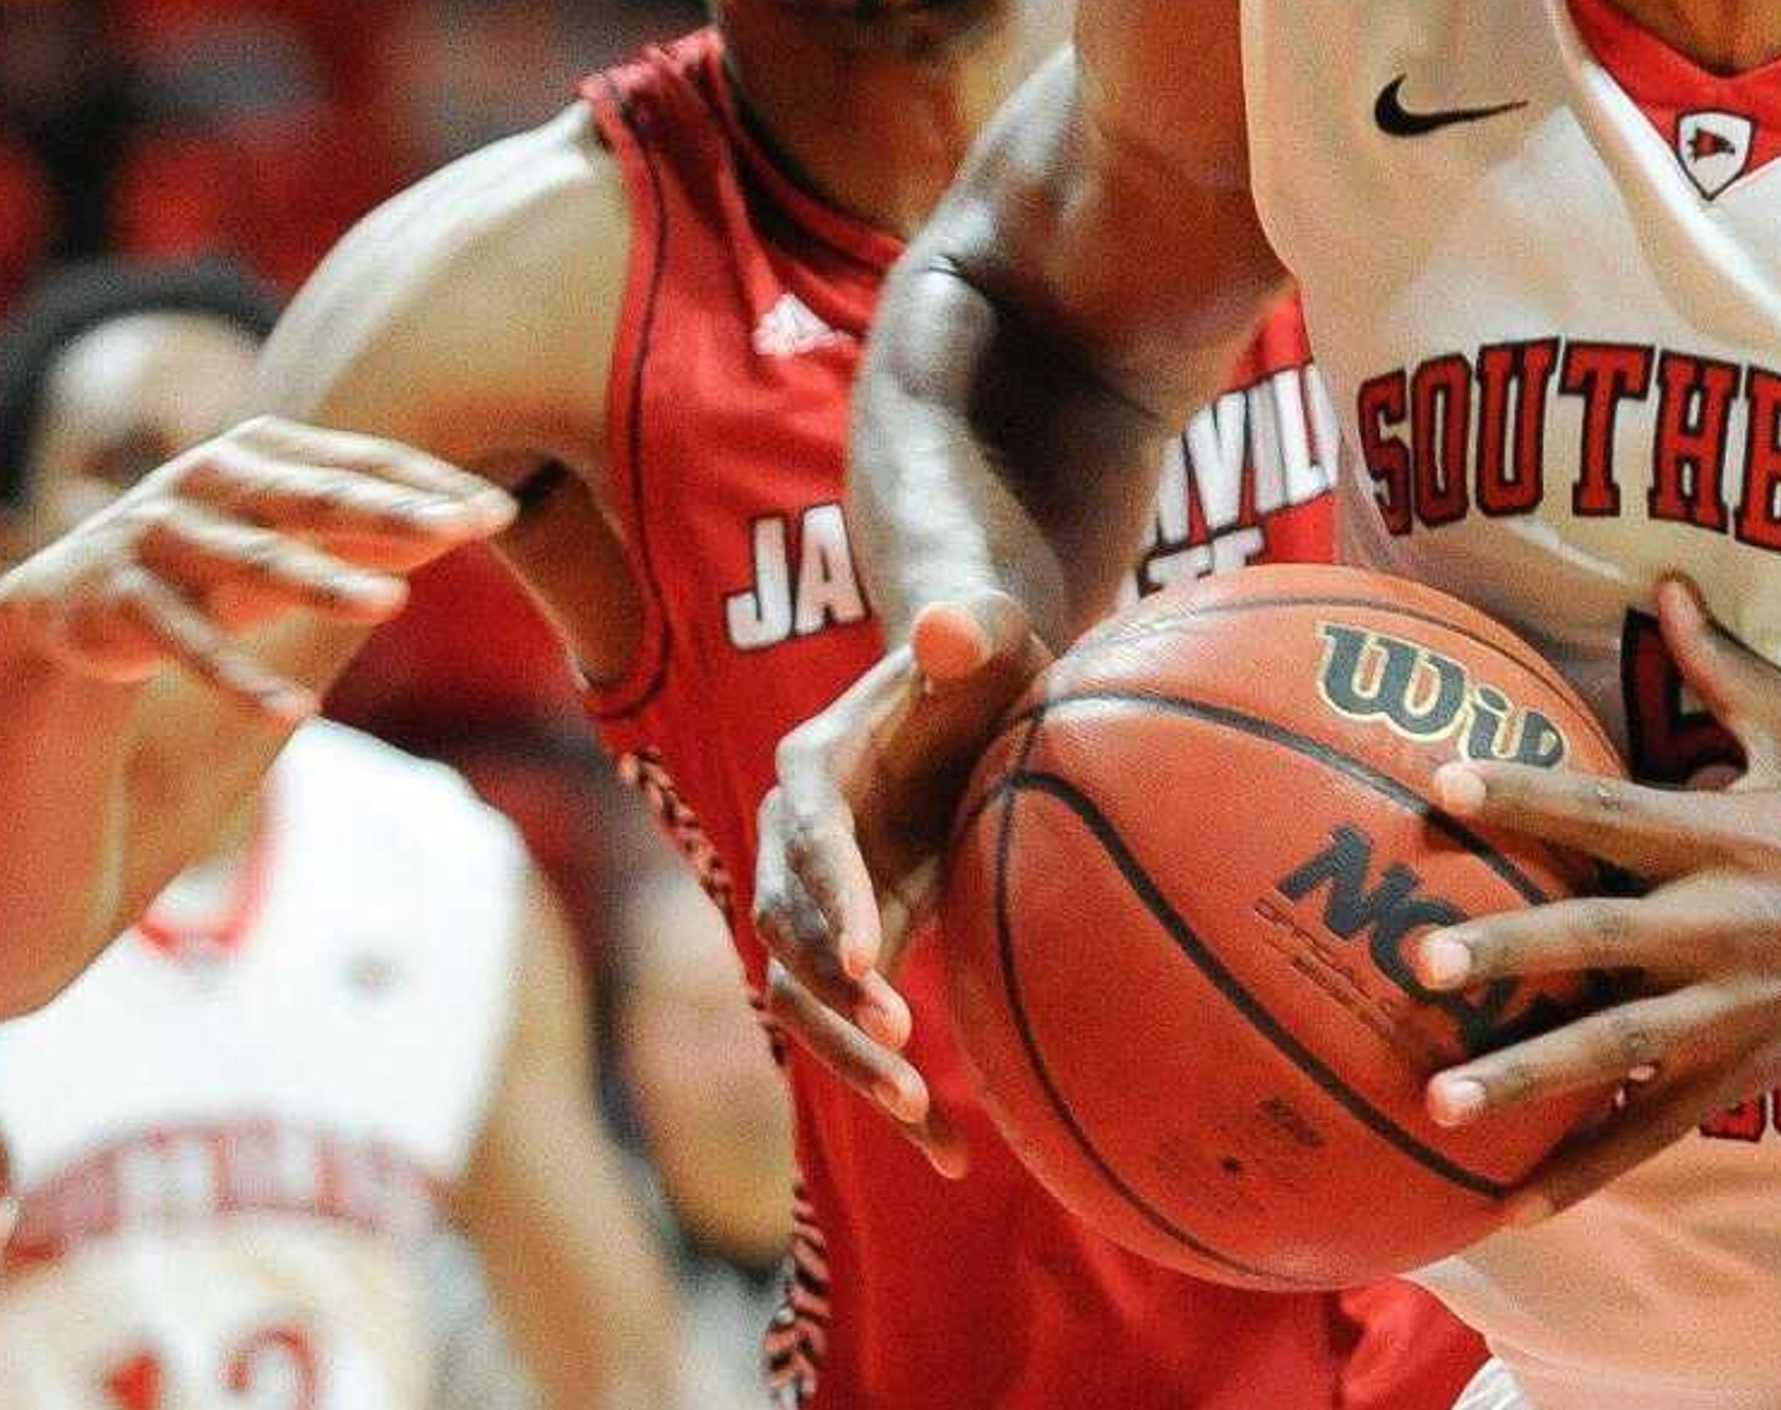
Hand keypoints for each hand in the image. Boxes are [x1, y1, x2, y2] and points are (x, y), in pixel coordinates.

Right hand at [0, 416, 515, 720]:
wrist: (70, 598)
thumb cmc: (212, 559)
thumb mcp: (289, 538)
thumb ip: (371, 531)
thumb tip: (475, 522)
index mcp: (257, 452)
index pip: (358, 463)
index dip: (428, 486)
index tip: (500, 513)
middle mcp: (207, 479)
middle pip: (311, 498)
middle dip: (390, 513)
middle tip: (463, 530)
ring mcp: (159, 535)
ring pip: (250, 560)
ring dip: (321, 582)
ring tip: (392, 605)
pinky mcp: (120, 599)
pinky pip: (188, 643)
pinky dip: (240, 680)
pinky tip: (295, 713)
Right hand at [752, 591, 1047, 1178]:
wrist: (978, 683)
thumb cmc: (989, 646)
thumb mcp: (993, 627)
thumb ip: (970, 626)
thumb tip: (943, 632)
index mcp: (819, 765)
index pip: (810, 837)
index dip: (834, 898)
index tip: (877, 960)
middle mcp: (801, 840)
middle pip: (787, 935)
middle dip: (834, 1001)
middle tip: (904, 1053)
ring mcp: (825, 902)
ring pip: (805, 999)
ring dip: (854, 1059)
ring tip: (925, 1113)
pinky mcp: (861, 948)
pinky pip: (857, 1030)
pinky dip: (895, 1092)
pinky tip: (954, 1154)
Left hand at [1408, 576, 1780, 1223]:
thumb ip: (1727, 668)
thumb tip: (1662, 586)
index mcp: (1731, 835)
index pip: (1610, 811)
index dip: (1527, 796)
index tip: (1444, 787)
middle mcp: (1725, 925)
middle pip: (1599, 938)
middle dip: (1509, 952)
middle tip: (1420, 964)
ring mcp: (1741, 1009)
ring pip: (1617, 1049)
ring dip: (1526, 1078)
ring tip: (1438, 1103)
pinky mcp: (1760, 1071)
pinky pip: (1659, 1127)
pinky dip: (1590, 1166)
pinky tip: (1518, 1200)